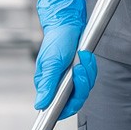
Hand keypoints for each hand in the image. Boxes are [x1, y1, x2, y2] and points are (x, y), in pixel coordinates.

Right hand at [33, 0, 95, 120]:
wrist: (68, 23)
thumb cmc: (57, 40)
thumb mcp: (52, 63)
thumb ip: (47, 85)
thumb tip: (40, 105)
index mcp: (47, 84)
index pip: (58, 106)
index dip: (67, 107)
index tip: (74, 99)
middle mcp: (57, 83)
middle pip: (75, 99)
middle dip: (81, 85)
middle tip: (80, 69)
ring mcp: (69, 78)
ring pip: (84, 88)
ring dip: (87, 73)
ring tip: (83, 57)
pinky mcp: (78, 71)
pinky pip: (89, 77)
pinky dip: (90, 68)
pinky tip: (86, 56)